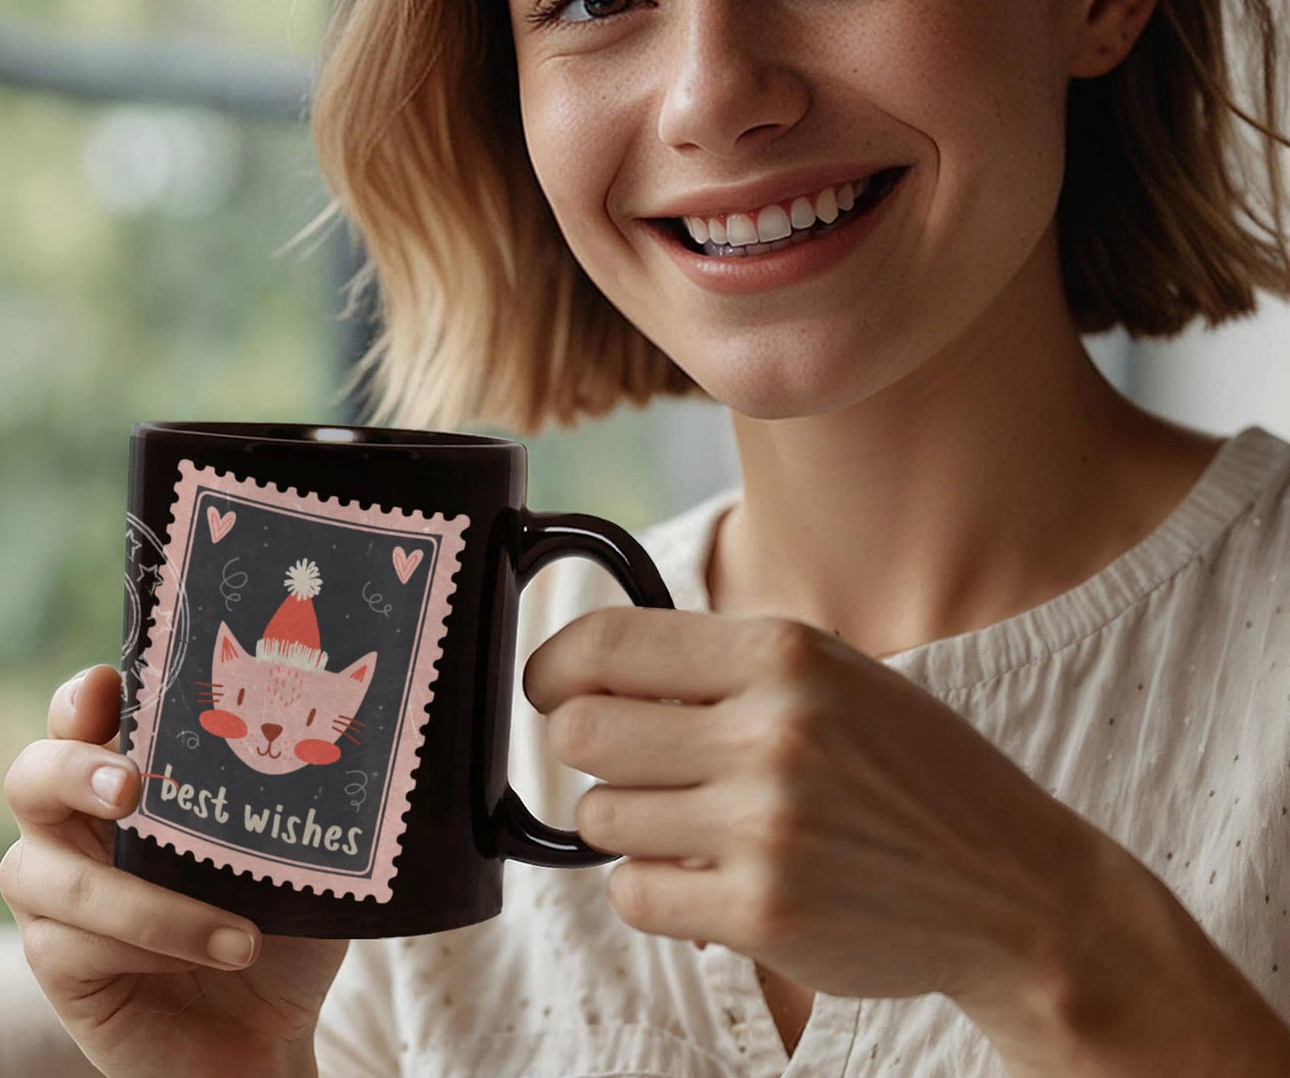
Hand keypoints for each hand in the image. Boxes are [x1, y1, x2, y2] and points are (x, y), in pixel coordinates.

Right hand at [0, 664, 346, 1077]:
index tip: (113, 688)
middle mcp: (75, 824)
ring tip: (240, 931)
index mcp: (127, 773)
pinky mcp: (56, 964)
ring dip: (146, 901)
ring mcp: (55, 894)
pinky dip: (152, 948)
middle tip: (131, 786)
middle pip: (29, 775)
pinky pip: (72, 946)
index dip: (85, 696)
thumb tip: (308, 730)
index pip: (82, 714)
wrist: (268, 1030)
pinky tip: (218, 953)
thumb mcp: (289, 842)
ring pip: (42, 874)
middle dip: (72, 769)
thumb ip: (275, 791)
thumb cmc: (276, 915)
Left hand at [524, 609, 1104, 1010]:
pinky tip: (705, 872)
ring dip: (626, 820)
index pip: (606, 642)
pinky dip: (651, 885)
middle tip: (623, 759)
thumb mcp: (831, 673)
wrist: (1008, 884)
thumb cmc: (909, 768)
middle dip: (585, 746)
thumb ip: (718, 664)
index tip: (545, 683)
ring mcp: (763, 827)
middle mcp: (769, 731)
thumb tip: (589, 668)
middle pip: (580, 732)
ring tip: (689, 818)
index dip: (553, 664)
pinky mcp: (761, 912)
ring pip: (600, 817)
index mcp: (782, 653)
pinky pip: (633, 894)